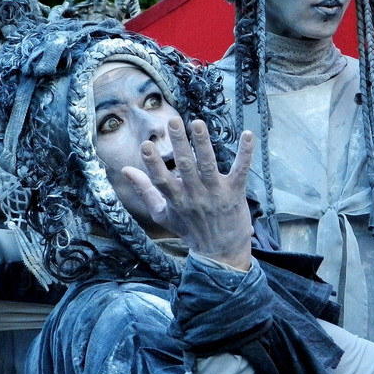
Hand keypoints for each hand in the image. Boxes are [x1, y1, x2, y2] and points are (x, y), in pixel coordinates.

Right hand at [122, 118, 254, 269]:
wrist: (220, 252)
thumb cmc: (190, 230)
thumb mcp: (162, 214)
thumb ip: (145, 190)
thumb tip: (126, 170)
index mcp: (176, 199)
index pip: (161, 179)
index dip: (153, 163)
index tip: (146, 145)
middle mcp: (194, 195)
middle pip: (185, 166)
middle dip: (179, 142)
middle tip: (173, 120)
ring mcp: (215, 193)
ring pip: (208, 165)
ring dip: (203, 143)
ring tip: (198, 123)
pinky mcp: (235, 192)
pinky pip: (240, 169)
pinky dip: (245, 152)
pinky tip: (247, 134)